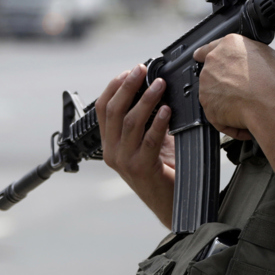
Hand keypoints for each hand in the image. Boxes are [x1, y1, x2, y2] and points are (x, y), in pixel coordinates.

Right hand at [95, 64, 175, 227]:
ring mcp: (125, 161)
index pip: (102, 109)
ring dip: (146, 99)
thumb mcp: (149, 140)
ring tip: (159, 84)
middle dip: (128, 86)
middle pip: (114, 111)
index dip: (114, 87)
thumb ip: (147, 119)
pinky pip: (149, 140)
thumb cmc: (163, 171)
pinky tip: (167, 110)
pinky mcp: (142, 168)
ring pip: (130, 122)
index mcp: (109, 144)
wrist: (172, 204)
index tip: (128, 71)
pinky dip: (158, 122)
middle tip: (142, 70)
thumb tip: (155, 87)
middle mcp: (112, 152)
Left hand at [192, 35, 274, 142]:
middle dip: (223, 83)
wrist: (274, 104)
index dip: (206, 55)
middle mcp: (214, 61)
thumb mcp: (272, 56)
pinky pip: (217, 116)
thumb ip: (255, 56)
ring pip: (213, 95)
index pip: (209, 48)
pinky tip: (245, 121)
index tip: (201, 58)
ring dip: (226, 102)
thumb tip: (258, 63)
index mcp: (230, 44)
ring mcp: (207, 84)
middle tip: (243, 92)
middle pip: (212, 73)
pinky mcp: (207, 106)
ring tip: (248, 107)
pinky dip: (229, 122)